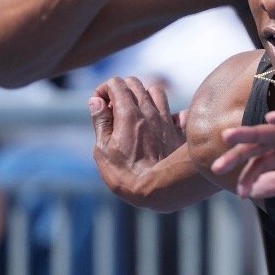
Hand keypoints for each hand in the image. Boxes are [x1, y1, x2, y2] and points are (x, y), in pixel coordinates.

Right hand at [91, 76, 185, 198]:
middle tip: (114, 109)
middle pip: (135, 83)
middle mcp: (149, 111)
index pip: (115, 83)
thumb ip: (101, 122)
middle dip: (121, 90)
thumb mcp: (103, 150)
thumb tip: (96, 102)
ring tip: (136, 112)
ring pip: (156, 92)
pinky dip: (169, 114)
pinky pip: (178, 113)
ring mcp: (166, 121)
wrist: (159, 191)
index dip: (103, 89)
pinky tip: (162, 123)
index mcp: (128, 113)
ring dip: (144, 96)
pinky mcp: (178, 133)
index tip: (100, 105)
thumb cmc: (125, 174)